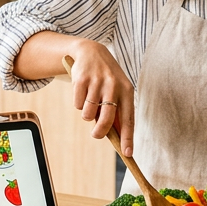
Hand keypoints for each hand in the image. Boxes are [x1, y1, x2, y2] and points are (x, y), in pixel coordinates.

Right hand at [66, 39, 133, 156]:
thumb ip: (117, 112)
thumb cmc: (107, 79)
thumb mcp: (117, 91)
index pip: (129, 119)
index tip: (128, 154)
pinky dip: (78, 103)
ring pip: (89, 115)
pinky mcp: (81, 79)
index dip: (128, 138)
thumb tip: (118, 138)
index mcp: (127, 90)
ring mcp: (97, 82)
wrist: (91, 51)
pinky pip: (77, 105)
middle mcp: (114, 85)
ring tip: (90, 102)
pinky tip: (83, 92)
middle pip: (107, 120)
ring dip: (87, 114)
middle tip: (96, 135)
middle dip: (100, 132)